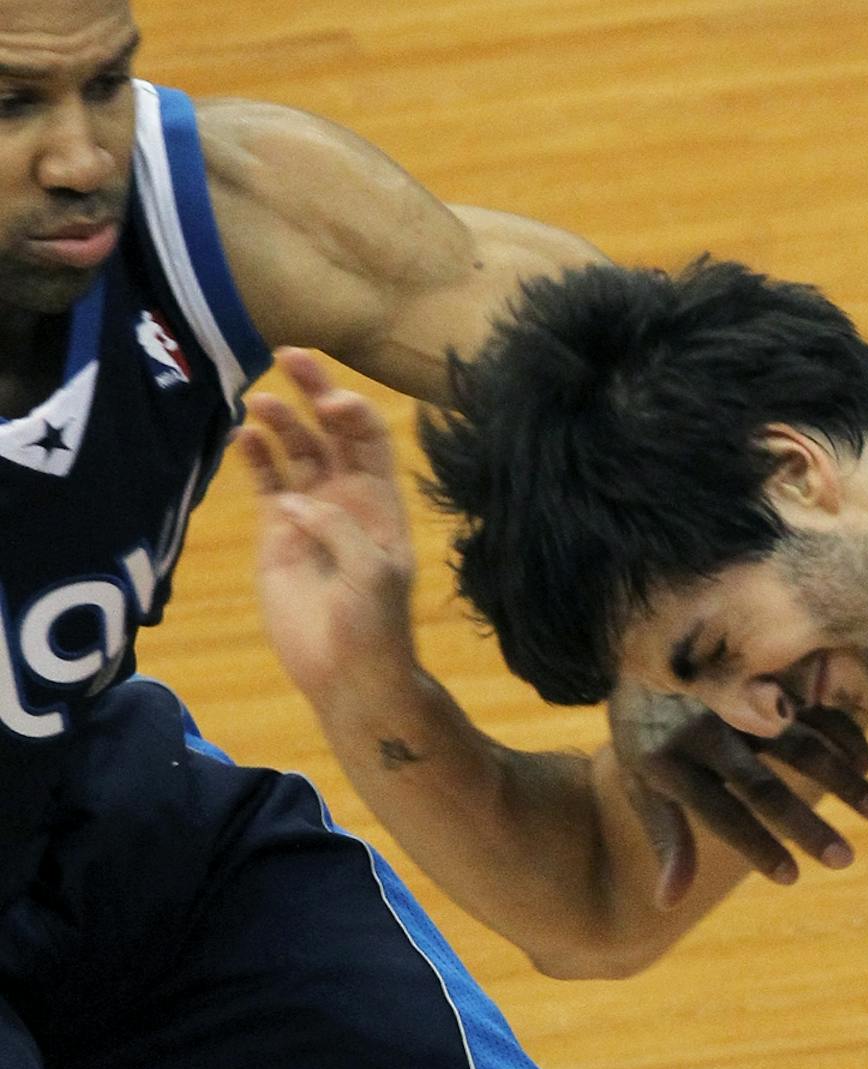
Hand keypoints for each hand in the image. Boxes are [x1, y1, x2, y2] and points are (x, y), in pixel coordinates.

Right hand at [240, 348, 418, 703]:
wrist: (347, 670)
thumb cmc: (375, 624)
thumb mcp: (373, 575)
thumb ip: (340, 532)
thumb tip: (295, 503)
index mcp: (381, 501)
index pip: (370, 439)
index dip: (353, 413)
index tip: (331, 401)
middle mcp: (347, 497)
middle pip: (330, 431)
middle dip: (315, 391)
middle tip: (290, 355)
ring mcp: (310, 511)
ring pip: (294, 450)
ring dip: (279, 420)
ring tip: (259, 401)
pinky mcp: (276, 531)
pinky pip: (265, 482)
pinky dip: (254, 456)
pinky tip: (242, 434)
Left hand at [608, 686, 867, 899]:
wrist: (640, 642)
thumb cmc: (645, 732)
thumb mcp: (641, 782)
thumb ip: (666, 839)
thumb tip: (667, 904)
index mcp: (671, 761)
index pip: (719, 812)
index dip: (754, 845)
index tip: (792, 878)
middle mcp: (708, 731)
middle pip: (763, 785)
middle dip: (806, 824)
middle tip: (844, 860)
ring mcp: (739, 700)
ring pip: (799, 743)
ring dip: (842, 778)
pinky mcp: (763, 679)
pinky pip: (810, 707)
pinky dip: (842, 733)